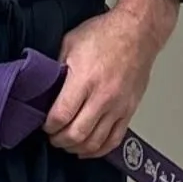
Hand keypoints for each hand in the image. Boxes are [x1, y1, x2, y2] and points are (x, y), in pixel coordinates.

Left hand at [44, 0, 180, 159]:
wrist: (138, 31)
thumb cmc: (106, 34)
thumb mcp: (70, 43)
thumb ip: (57, 68)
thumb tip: (46, 87)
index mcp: (84, 79)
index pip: (60, 115)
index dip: (48, 126)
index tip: (44, 124)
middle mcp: (102, 96)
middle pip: (76, 134)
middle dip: (59, 140)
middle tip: (52, 137)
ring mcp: (118, 106)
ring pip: (94, 142)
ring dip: (76, 148)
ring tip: (67, 143)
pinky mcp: (129, 110)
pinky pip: (114, 140)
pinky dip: (99, 150)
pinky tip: (89, 148)